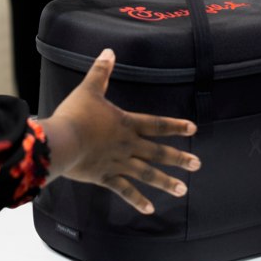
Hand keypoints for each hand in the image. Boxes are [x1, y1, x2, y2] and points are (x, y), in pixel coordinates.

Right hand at [41, 49, 200, 213]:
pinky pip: (125, 191)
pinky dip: (137, 200)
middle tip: (197, 165)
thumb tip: (109, 51)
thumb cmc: (75, 114)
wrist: (62, 140)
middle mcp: (127, 145)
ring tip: (182, 190)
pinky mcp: (105, 177)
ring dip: (166, 182)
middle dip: (179, 158)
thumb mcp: (89, 89)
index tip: (193, 129)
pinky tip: (150, 209)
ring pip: (147, 174)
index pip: (156, 124)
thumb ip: (101, 72)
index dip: (175, 126)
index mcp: (126, 124)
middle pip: (157, 152)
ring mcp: (118, 163)